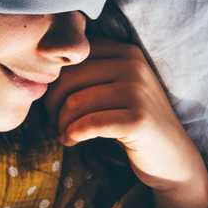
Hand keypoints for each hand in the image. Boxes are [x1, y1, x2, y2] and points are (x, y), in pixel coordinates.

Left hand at [42, 38, 207, 207]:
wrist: (170, 156)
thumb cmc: (129, 120)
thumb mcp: (111, 88)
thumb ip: (85, 72)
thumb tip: (37, 69)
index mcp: (123, 51)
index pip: (69, 58)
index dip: (52, 83)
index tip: (52, 105)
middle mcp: (133, 65)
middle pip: (67, 79)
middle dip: (52, 105)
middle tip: (54, 124)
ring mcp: (138, 90)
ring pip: (75, 102)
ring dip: (60, 124)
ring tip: (64, 134)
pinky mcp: (139, 119)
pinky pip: (89, 124)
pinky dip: (73, 135)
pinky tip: (72, 141)